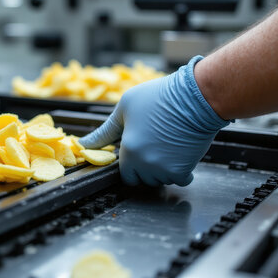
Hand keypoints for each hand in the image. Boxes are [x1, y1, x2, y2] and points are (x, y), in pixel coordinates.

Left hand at [79, 56, 228, 185]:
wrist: (195, 97)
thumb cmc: (159, 97)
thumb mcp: (124, 108)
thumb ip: (103, 131)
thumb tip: (81, 144)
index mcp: (129, 150)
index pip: (126, 175)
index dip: (131, 165)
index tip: (138, 153)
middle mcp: (145, 164)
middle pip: (143, 179)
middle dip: (146, 167)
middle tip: (155, 145)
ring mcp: (165, 169)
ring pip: (161, 179)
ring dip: (163, 169)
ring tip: (168, 145)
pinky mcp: (183, 170)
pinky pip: (180, 180)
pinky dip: (181, 172)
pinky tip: (180, 153)